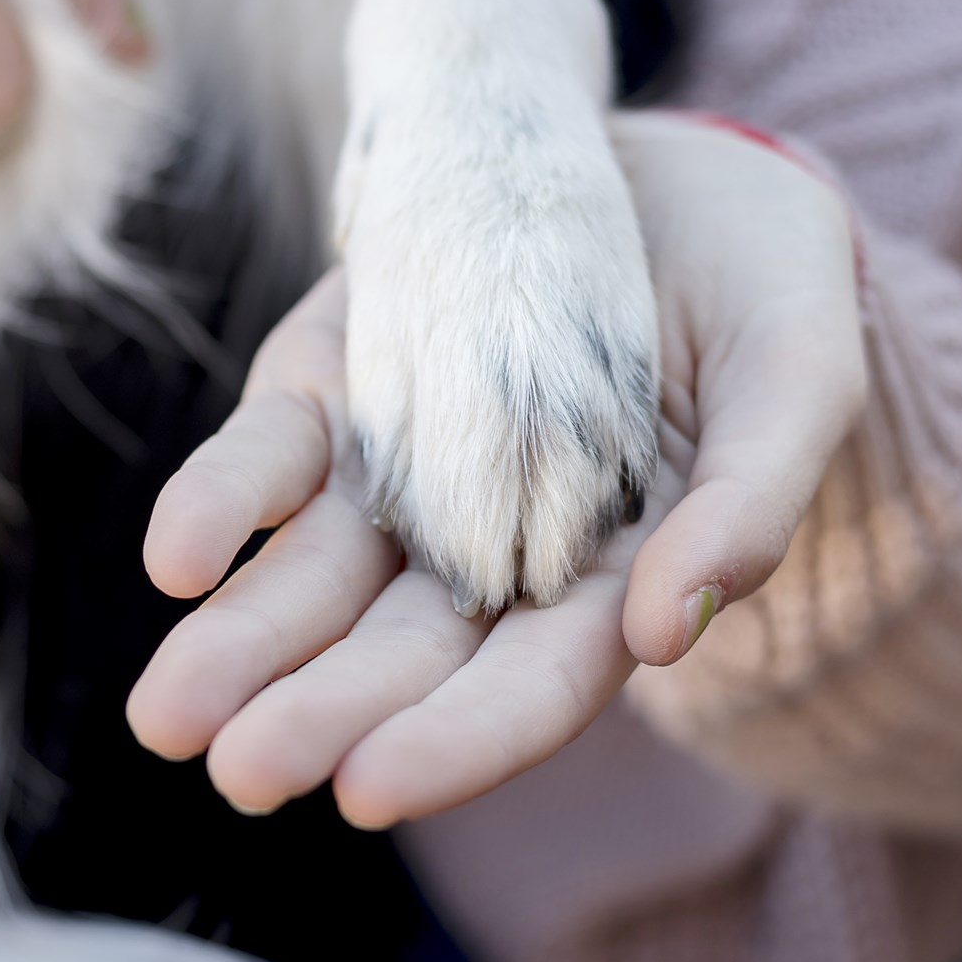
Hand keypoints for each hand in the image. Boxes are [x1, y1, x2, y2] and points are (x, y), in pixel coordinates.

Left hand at [128, 110, 865, 828]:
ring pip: (314, 578)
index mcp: (609, 578)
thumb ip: (753, 499)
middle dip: (321, 712)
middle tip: (242, 773)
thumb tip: (675, 627)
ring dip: (242, 643)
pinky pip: (269, 461)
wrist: (661, 173)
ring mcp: (401, 475)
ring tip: (167, 715)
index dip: (458, 738)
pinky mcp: (336, 399)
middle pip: (400, 653)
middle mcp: (490, 549)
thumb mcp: (795, 373)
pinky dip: (221, 505)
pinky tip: (177, 561)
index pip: (531, 683)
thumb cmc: (757, 285)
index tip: (369, 788)